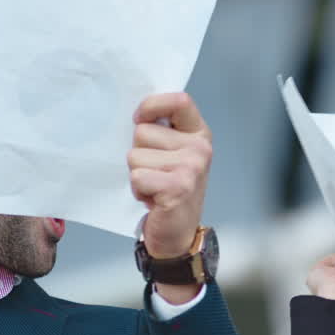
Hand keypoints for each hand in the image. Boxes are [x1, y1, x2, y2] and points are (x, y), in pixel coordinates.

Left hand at [128, 92, 212, 258]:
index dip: (151, 106)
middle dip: (139, 153)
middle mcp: (200, 148)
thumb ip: (161, 130)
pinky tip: (153, 199)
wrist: (177, 234)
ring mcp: (192, 167)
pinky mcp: (178, 187)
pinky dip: (138, 190)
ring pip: (135, 155)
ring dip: (137, 174)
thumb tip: (136, 114)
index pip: (178, 100)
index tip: (140, 120)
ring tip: (154, 186)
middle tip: (155, 172)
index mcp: (199, 134)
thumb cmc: (169, 190)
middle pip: (143, 131)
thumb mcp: (173, 154)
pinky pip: (137, 176)